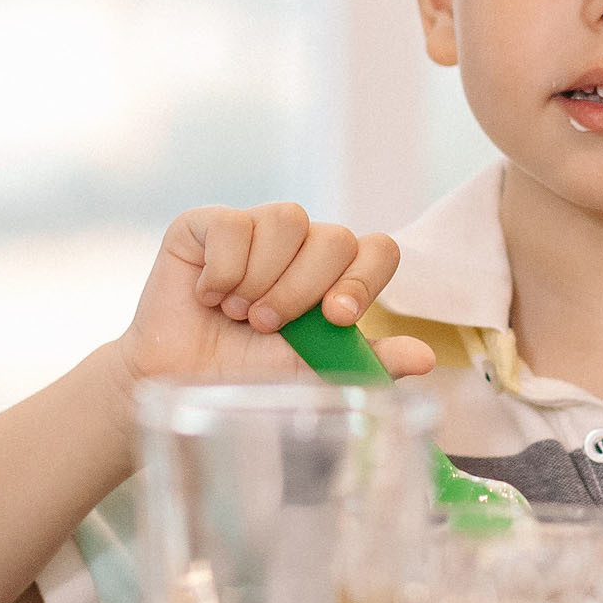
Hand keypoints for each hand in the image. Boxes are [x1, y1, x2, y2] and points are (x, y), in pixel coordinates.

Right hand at [117, 204, 434, 386]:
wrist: (175, 382)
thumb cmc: (247, 379)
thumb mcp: (313, 375)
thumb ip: (366, 362)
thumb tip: (426, 358)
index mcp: (337, 278)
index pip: (379, 250)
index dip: (363, 279)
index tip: (335, 317)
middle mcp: (303, 247)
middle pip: (336, 237)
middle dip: (302, 290)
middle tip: (267, 327)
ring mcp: (257, 229)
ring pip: (290, 220)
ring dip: (264, 278)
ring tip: (239, 314)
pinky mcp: (209, 224)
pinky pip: (235, 223)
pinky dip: (223, 269)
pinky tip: (208, 296)